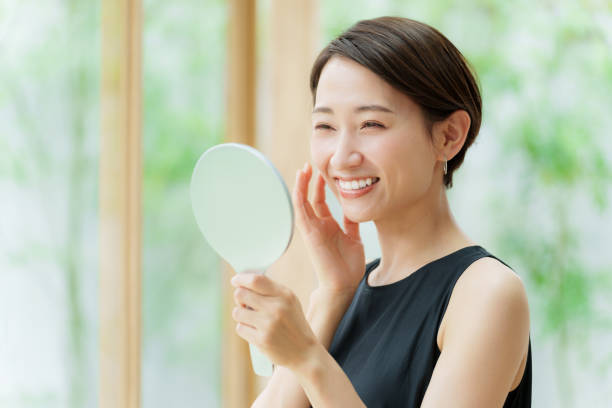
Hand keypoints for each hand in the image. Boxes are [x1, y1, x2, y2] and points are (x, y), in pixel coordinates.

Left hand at [231, 272, 318, 370]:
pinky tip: (256, 332)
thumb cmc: (294, 324)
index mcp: (284, 295)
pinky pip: (240, 328)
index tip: (235, 281)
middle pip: (241, 294)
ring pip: (237, 312)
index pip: (256, 280)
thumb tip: (243, 282)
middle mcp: (276, 308)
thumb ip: (271, 290)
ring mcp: (268, 324)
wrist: (305, 353)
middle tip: (245, 303)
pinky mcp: (261, 340)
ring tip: (252, 319)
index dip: (241, 279)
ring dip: (241, 315)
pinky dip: (245, 329)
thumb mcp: (290, 302)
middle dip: (239, 298)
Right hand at [293, 162, 365, 293]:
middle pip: (310, 198)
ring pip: (302, 203)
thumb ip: (351, 223)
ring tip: (303, 170)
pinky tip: (299, 184)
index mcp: (328, 226)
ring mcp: (312, 229)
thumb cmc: (349, 266)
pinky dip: (299, 197)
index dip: (321, 186)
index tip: (323, 172)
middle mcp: (318, 226)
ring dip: (301, 186)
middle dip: (309, 182)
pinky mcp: (308, 234)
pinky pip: (301, 212)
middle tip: (310, 165)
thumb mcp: (354, 238)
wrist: (344, 284)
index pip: (321, 201)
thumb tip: (355, 209)